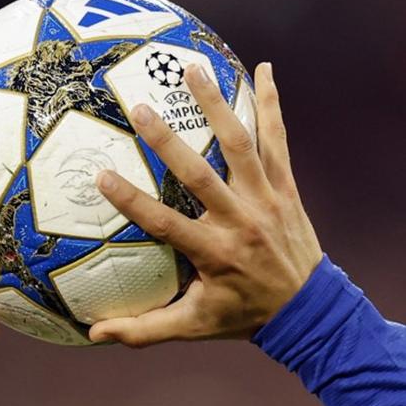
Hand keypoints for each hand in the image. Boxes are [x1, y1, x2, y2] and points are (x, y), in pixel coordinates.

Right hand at [90, 63, 321, 346]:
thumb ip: (144, 330)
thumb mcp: (193, 327)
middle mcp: (241, 221)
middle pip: (201, 175)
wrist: (311, 311)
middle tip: (139, 108)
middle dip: (168, 141)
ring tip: (194, 69)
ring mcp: (267, 198)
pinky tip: (264, 70)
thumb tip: (93, 336)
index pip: (164, 223)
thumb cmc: (243, 316)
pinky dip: (271, 104)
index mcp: (214, 252)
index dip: (131, 200)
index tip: (101, 177)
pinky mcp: (286, 186)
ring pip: (242, 145)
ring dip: (218, 105)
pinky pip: (278, 140)